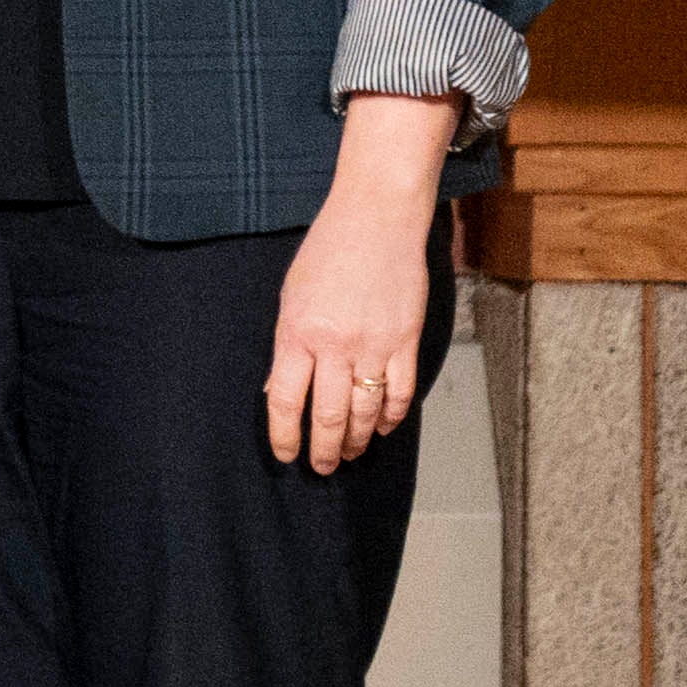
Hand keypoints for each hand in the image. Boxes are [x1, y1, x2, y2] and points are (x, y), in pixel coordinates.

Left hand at [267, 94, 449, 469]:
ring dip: (355, 440)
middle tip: (321, 467)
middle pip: (328, 416)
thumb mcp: (291, 296)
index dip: (284, 435)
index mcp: (297, 333)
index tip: (285, 454)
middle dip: (323, 450)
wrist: (376, 220)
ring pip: (364, 413)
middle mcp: (335, 346)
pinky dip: (389, 417)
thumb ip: (288, 344)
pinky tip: (379, 426)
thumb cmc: (326, 252)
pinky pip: (399, 394)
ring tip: (347, 453)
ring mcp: (374, 346)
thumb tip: (280, 389)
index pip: (284, 399)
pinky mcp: (406, 342)